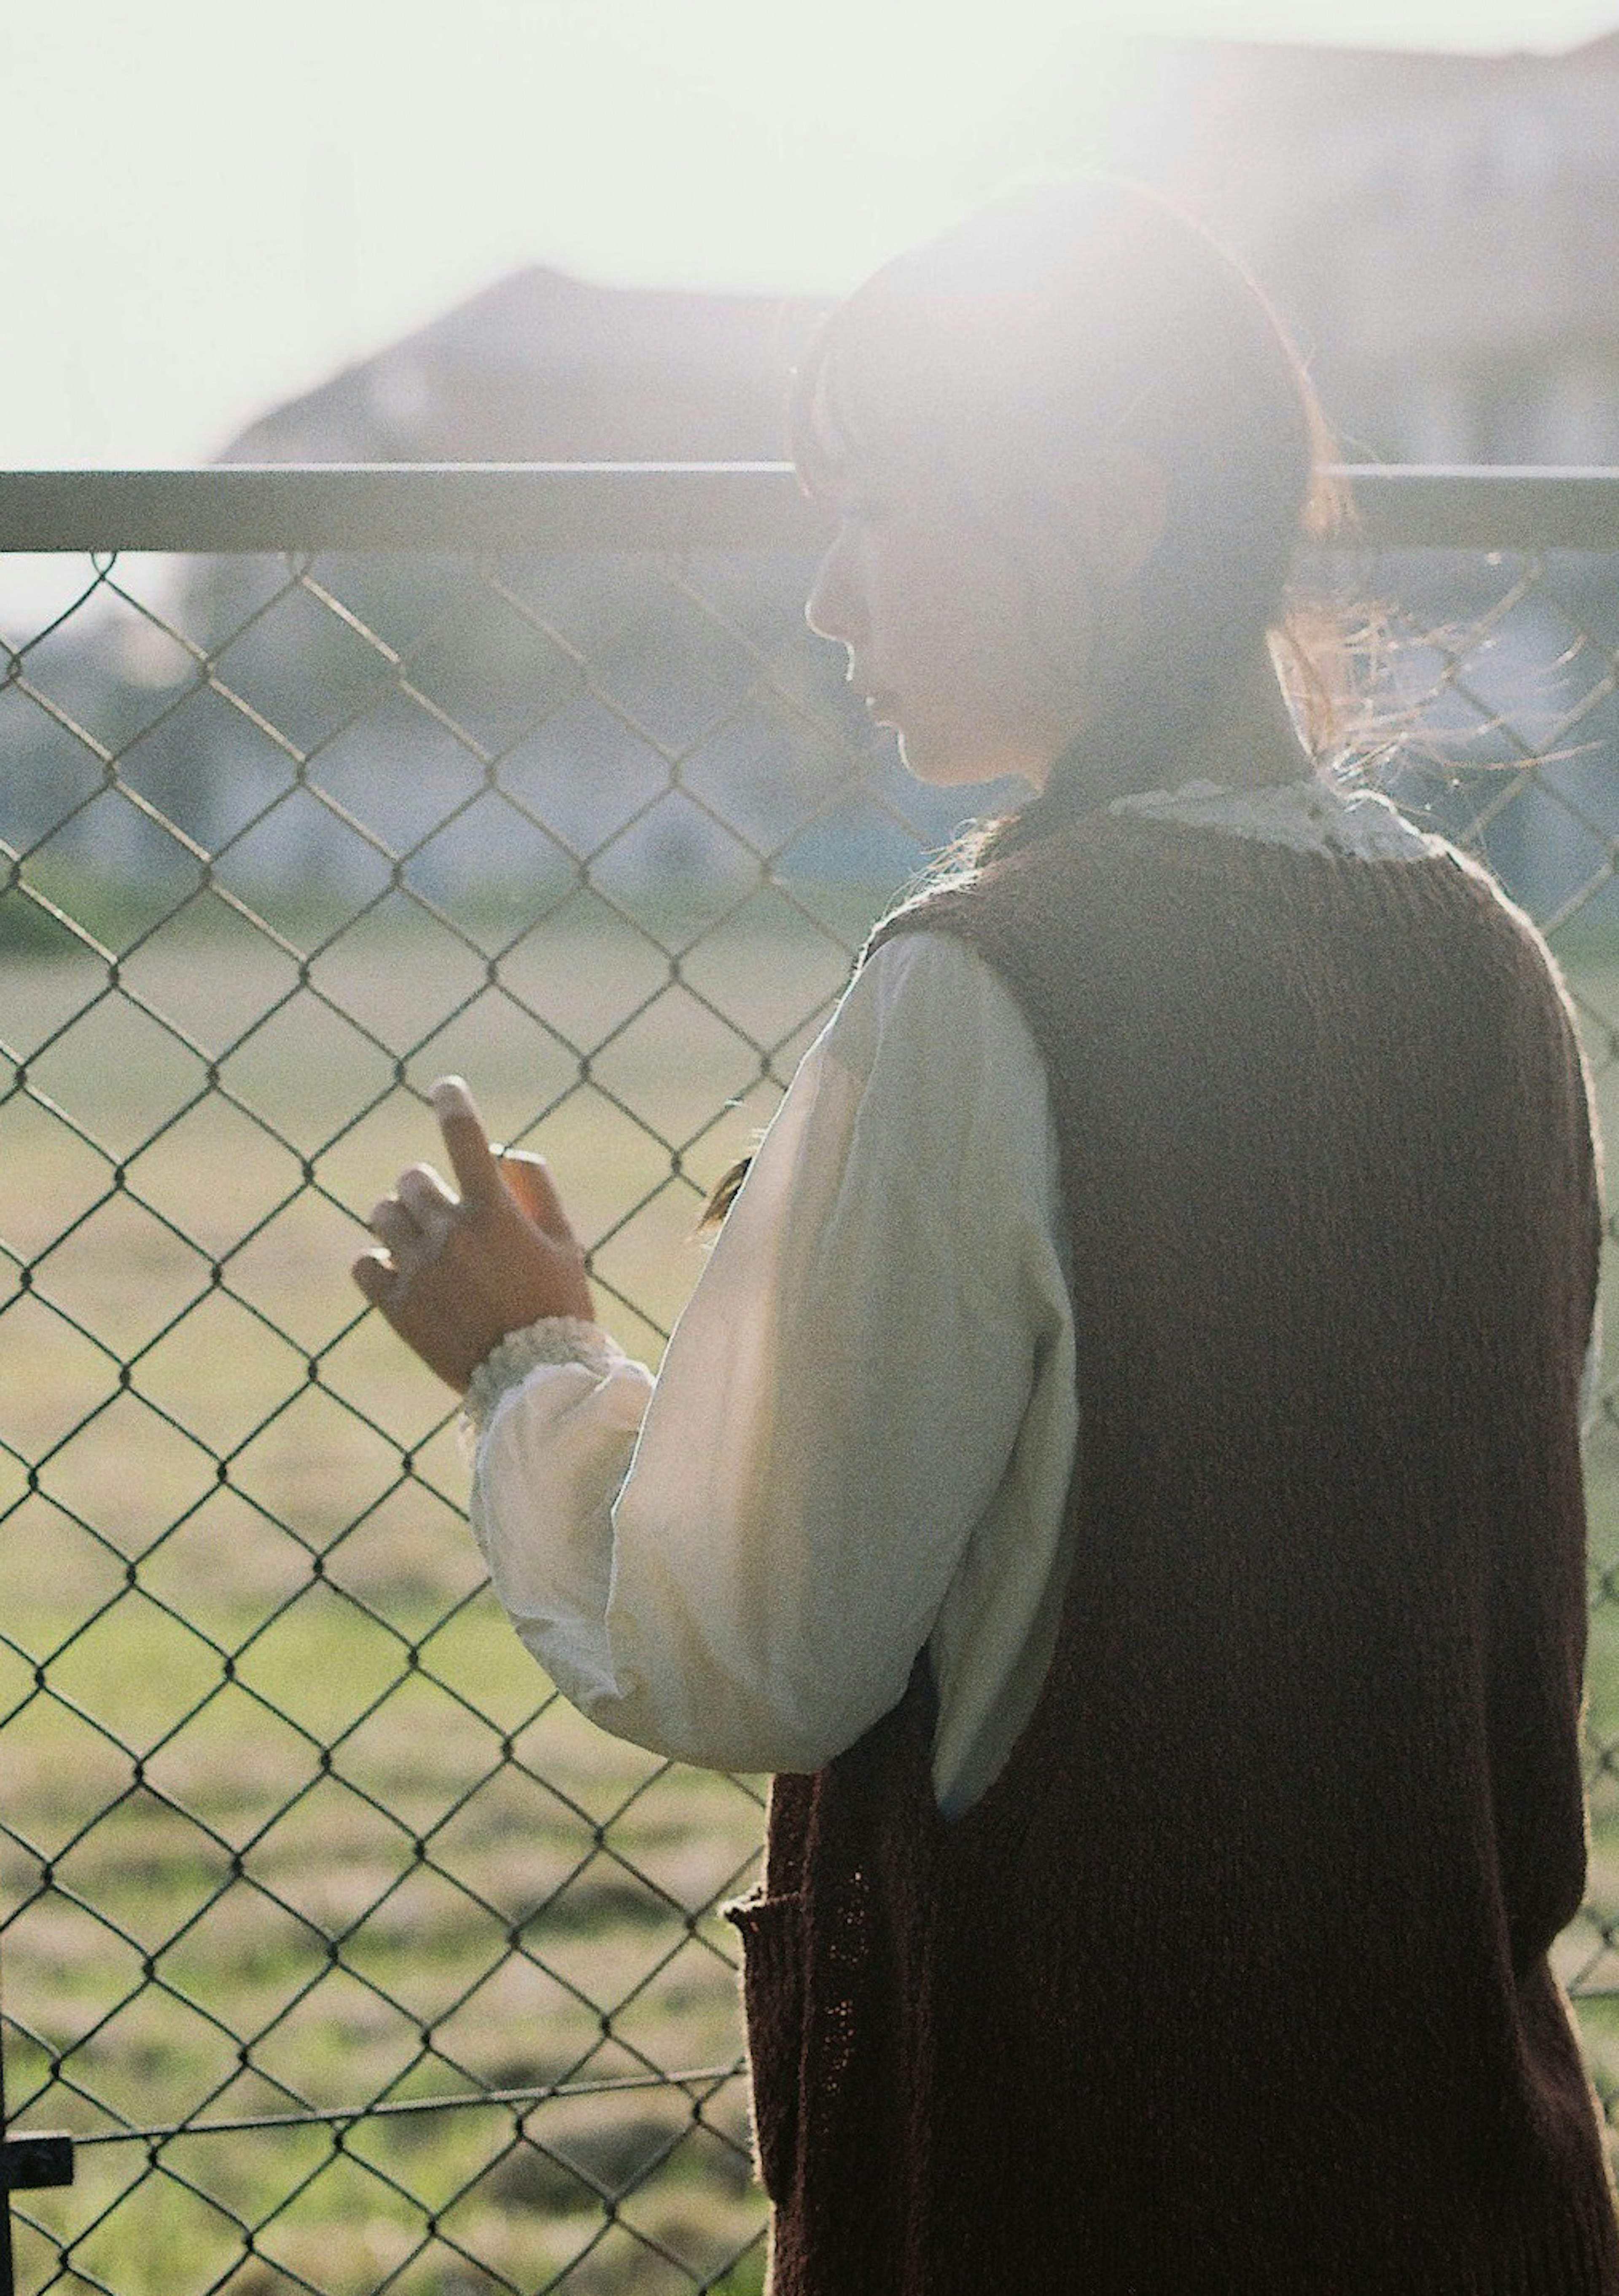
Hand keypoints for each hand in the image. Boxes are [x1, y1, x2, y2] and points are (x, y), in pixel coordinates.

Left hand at [351, 1076, 594, 1391]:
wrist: (534, 1382)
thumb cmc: (558, 1308)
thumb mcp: (566, 1244)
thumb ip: (538, 1190)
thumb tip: (505, 1155)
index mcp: (494, 1213)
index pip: (466, 1139)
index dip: (453, 1104)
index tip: (445, 1087)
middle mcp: (451, 1234)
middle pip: (411, 1179)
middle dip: (425, 1188)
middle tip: (443, 1212)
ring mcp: (419, 1271)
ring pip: (382, 1215)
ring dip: (398, 1220)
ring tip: (420, 1243)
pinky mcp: (396, 1308)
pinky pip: (365, 1264)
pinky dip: (377, 1263)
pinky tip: (399, 1273)